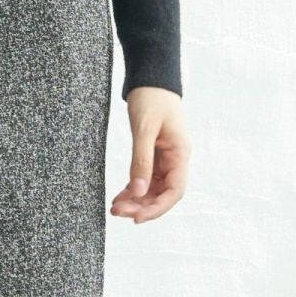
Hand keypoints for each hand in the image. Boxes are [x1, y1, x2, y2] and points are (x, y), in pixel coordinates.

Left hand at [110, 86, 189, 223]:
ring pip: (153, 189)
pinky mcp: (155, 156)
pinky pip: (146, 179)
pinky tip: (119, 197)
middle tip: (116, 212)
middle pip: (163, 194)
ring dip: (136, 201)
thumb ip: (141, 161)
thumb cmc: (151, 98)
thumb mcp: (143, 129)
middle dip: (141, 207)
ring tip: (115, 208)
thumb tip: (138, 192)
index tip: (136, 218)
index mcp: (180, 153)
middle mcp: (176, 159)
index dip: (157, 209)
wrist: (151, 78)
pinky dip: (133, 190)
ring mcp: (166, 159)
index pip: (175, 191)